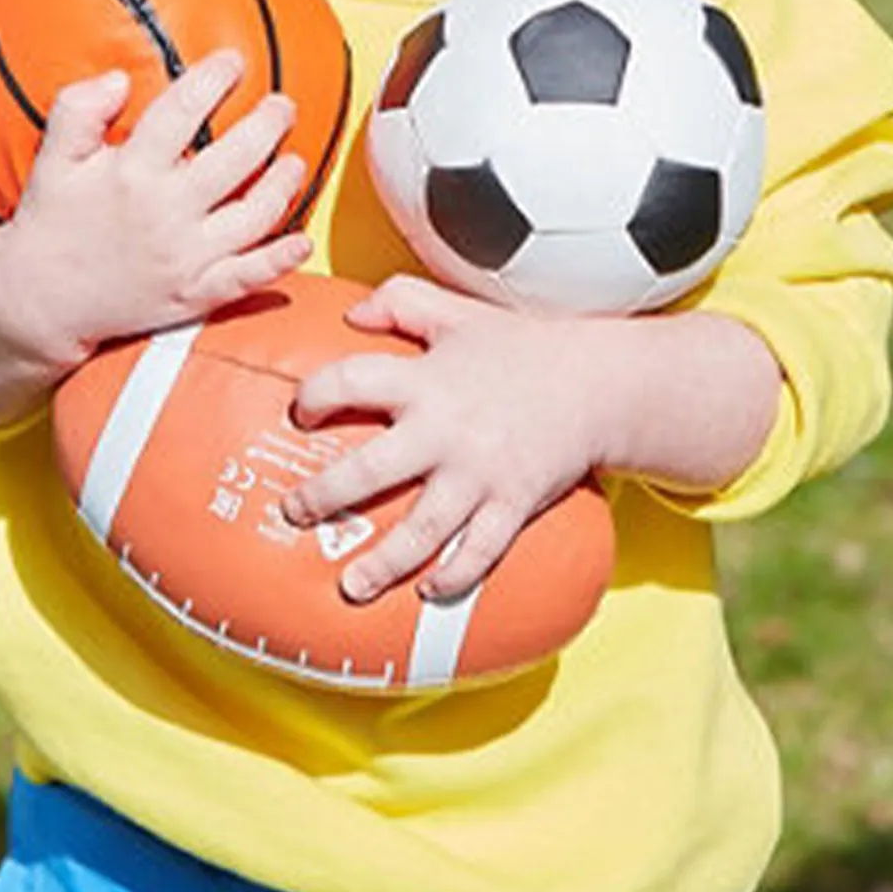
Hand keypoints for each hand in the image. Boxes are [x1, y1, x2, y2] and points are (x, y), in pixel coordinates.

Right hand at [1, 49, 311, 367]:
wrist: (40, 300)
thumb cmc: (50, 221)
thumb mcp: (52, 159)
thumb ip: (78, 110)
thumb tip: (118, 78)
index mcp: (131, 172)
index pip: (181, 113)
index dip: (212, 81)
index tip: (234, 61)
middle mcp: (165, 212)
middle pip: (234, 159)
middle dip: (268, 125)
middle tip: (283, 105)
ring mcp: (185, 257)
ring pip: (253, 215)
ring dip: (283, 184)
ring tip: (294, 161)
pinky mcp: (194, 294)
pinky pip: (247, 278)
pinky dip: (279, 261)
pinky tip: (302, 242)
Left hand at [283, 275, 608, 603]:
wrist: (598, 383)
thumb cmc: (522, 348)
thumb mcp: (458, 312)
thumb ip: (402, 301)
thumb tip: (353, 315)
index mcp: (426, 380)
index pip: (351, 381)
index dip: (316, 395)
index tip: (301, 413)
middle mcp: (447, 431)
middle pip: (371, 469)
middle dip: (325, 495)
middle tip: (294, 512)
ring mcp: (481, 474)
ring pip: (422, 528)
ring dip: (384, 562)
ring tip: (351, 584)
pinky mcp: (513, 503)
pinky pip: (480, 551)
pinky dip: (455, 575)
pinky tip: (428, 590)